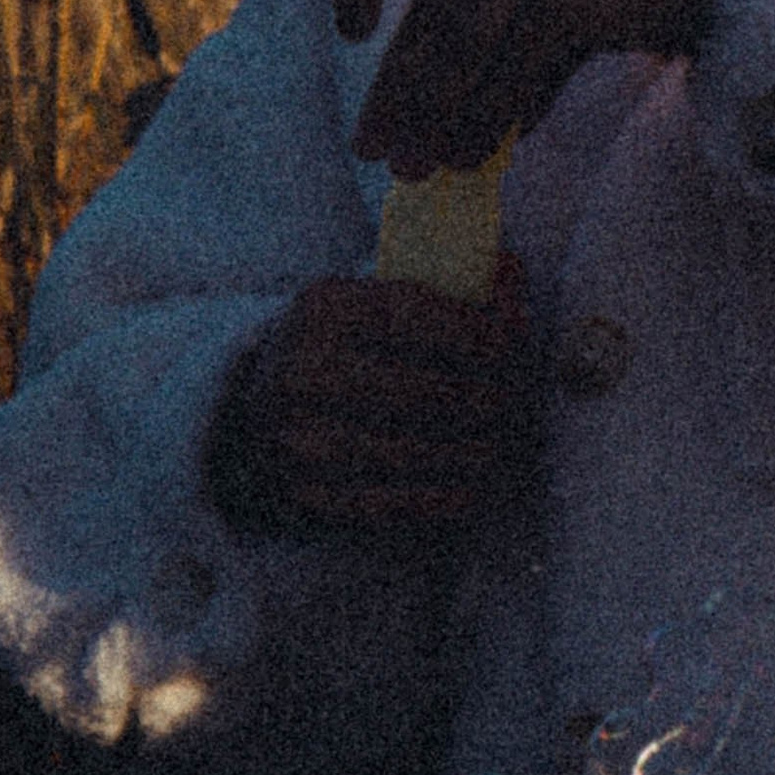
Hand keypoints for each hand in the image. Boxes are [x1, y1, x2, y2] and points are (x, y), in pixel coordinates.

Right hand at [204, 268, 531, 536]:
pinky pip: (381, 504)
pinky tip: (470, 493)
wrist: (258, 407)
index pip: (413, 316)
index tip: (514, 345)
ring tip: (502, 450)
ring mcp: (296, 435)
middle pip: (418, 391)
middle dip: (483, 401)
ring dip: (469, 455)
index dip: (475, 332)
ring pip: (405, 452)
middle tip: (517, 406)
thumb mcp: (379, 303)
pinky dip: (436, 501)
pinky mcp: (301, 491)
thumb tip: (509, 270)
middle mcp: (302, 370)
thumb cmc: (347, 348)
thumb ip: (450, 288)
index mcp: (324, 309)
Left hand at [334, 0, 741, 175]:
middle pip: (427, 17)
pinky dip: (489, 124)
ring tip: (417, 169)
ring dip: (436, 122)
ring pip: (461, 56)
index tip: (351, 30)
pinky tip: (477, 158)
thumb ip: (504, 0)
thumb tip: (453, 103)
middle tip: (372, 148)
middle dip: (397, 93)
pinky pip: (510, 77)